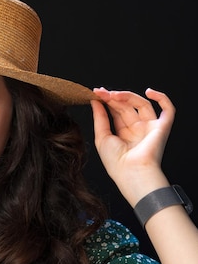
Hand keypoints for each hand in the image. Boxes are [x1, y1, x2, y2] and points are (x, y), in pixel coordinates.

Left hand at [91, 87, 174, 204]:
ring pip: (142, 104)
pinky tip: (149, 92)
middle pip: (127, 106)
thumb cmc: (115, 161)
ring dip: (128, 96)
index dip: (108, 101)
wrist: (131, 172)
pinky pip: (168, 110)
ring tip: (113, 94)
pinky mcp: (162, 127)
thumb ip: (100, 118)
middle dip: (114, 97)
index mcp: (124, 133)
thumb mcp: (102, 137)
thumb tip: (95, 101)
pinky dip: (162, 98)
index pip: (117, 111)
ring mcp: (150, 127)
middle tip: (102, 92)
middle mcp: (137, 129)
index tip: (97, 92)